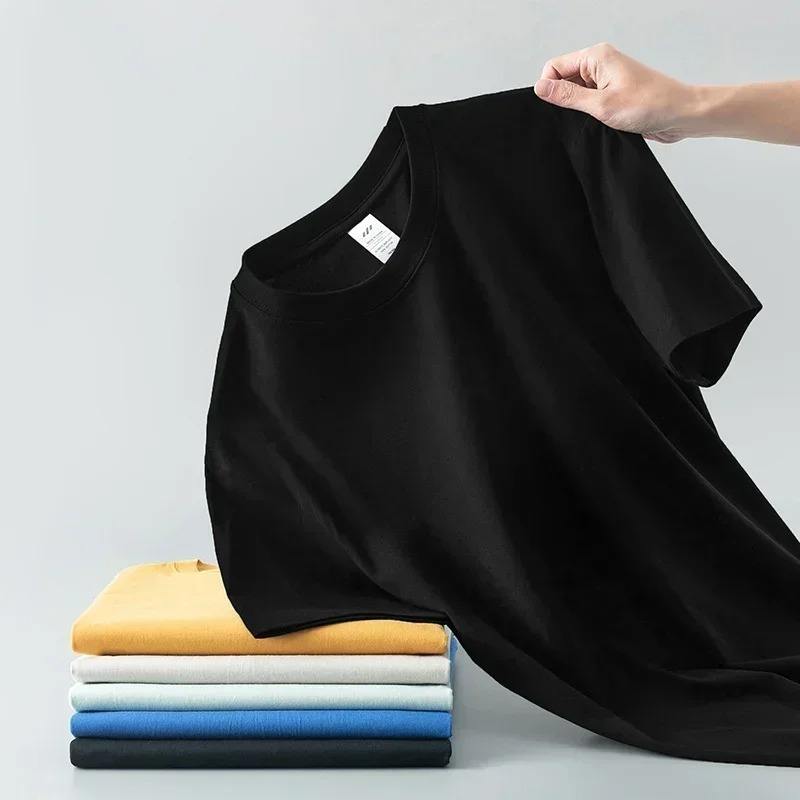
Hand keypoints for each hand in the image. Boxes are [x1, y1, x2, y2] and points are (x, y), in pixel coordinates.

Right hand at [534, 43, 698, 142]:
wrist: (680, 115)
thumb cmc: (649, 105)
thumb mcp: (601, 105)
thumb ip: (567, 96)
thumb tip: (540, 87)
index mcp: (596, 56)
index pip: (554, 66)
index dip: (549, 88)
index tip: (557, 107)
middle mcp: (601, 63)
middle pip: (564, 79)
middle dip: (564, 100)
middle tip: (581, 115)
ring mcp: (607, 79)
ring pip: (576, 93)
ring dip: (578, 110)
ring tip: (595, 119)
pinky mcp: (613, 94)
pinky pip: (589, 102)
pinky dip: (589, 114)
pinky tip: (600, 123)